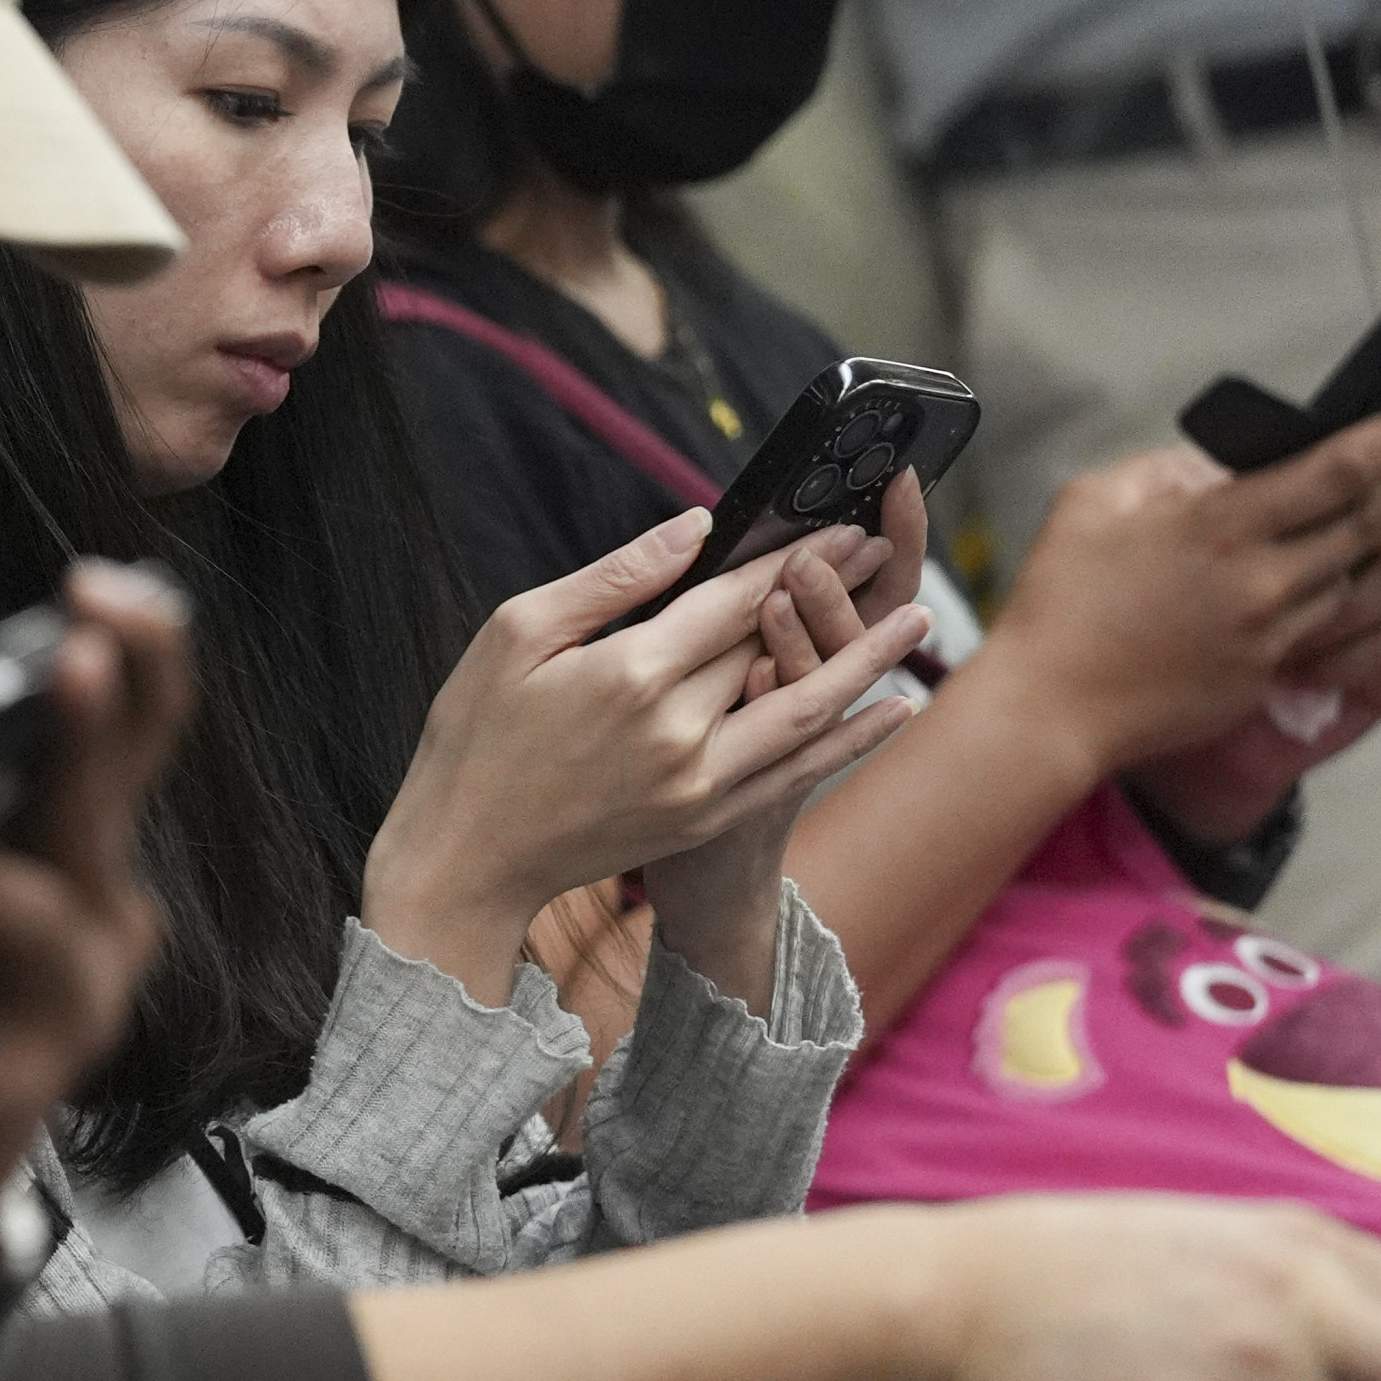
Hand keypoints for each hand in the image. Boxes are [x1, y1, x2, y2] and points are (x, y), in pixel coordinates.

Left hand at [0, 562, 196, 1309]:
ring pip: (55, 922)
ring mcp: (69, 1004)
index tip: (97, 588)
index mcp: (61, 849)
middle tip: (75, 653)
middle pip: (116, 800)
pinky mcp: (24, 1090)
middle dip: (98, 721)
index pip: (124, 734)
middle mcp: (92, 914)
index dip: (134, 656)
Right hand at [369, 514, 928, 993]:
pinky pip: (794, 775)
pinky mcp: (703, 822)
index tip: (839, 521)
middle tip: (885, 550)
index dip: (792, 556)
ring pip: (805, 711)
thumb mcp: (518, 633)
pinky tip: (887, 710)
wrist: (466, 858)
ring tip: (915, 622)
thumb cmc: (476, 734)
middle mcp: (678, 731)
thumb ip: (613, 580)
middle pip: (774, 645)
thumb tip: (695, 529)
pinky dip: (848, 740)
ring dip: (866, 663)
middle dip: (833, 592)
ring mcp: (698, 784)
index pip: (733, 599)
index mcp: (630, 673)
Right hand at [971, 396, 1380, 787]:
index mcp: (1220, 526)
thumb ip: (1161, 471)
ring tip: (1350, 518)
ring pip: (1359, 577)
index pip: (1341, 468)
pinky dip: (1329, 593)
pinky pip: (1324, 626)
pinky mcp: (1266, 675)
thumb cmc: (1056, 602)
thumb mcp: (1090, 503)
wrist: (1048, 706)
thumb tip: (1212, 469)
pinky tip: (1300, 579)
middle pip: (1373, 522)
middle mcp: (1263, 581)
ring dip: (1367, 543)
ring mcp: (1271, 634)